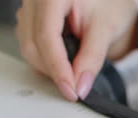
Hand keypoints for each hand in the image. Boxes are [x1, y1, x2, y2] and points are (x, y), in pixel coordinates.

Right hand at [15, 0, 137, 100]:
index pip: (47, 36)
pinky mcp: (29, 18)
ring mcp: (28, 8)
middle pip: (33, 44)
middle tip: (76, 88)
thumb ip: (92, 58)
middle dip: (53, 71)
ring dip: (49, 67)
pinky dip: (46, 60)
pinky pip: (29, 44)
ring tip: (74, 73)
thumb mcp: (106, 29)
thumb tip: (80, 86)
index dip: (58, 68)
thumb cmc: (109, 3)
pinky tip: (64, 63)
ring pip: (28, 47)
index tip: (71, 89)